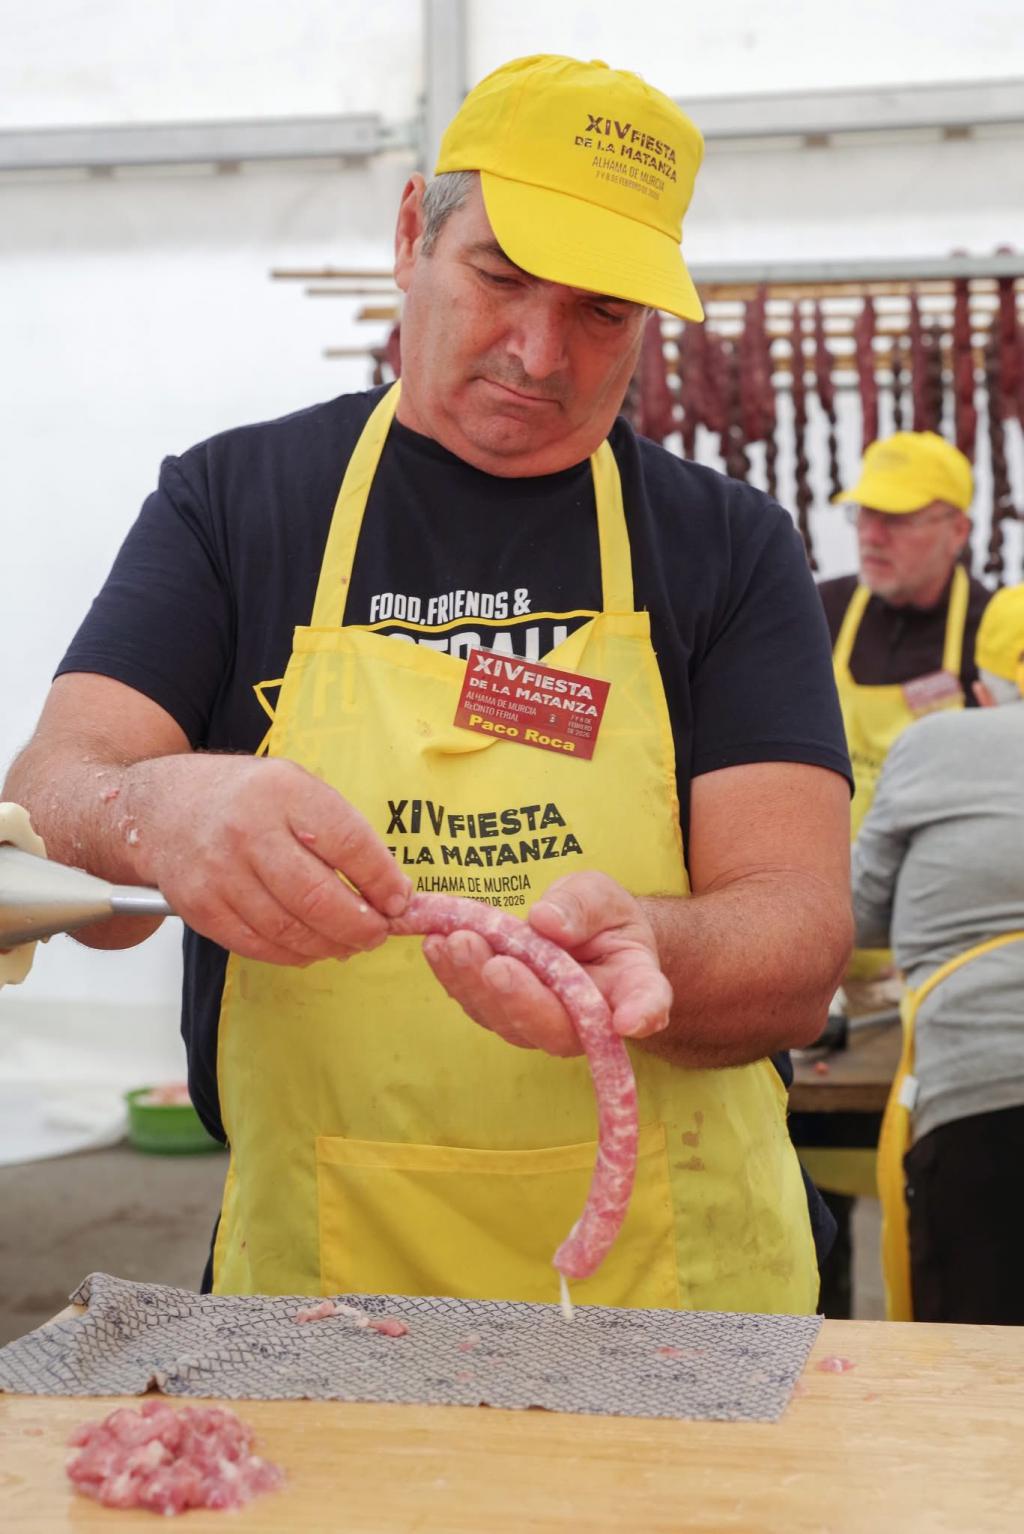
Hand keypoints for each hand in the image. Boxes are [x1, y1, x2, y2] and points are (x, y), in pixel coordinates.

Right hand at [127, 754, 410, 964]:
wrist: (162, 807)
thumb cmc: (242, 798)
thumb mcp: (296, 788)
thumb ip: (342, 832)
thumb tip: (390, 889)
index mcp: (283, 792)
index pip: (348, 843)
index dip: (382, 880)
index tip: (400, 900)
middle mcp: (248, 831)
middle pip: (318, 898)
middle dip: (360, 926)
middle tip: (378, 932)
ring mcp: (219, 873)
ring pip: (290, 930)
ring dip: (330, 945)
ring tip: (349, 942)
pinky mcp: (200, 907)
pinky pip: (258, 945)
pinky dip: (293, 954)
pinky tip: (311, 947)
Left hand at [421, 871, 671, 1056]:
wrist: (584, 938)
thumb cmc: (603, 919)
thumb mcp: (601, 897)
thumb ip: (581, 907)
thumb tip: (545, 920)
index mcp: (633, 986)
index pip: (645, 1003)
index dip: (641, 1013)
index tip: (628, 1019)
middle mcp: (588, 1019)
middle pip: (555, 1024)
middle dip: (519, 996)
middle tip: (495, 963)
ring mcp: (541, 1024)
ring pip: (507, 1018)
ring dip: (475, 983)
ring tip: (454, 943)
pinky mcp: (503, 1014)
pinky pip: (477, 1003)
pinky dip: (453, 976)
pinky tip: (436, 945)